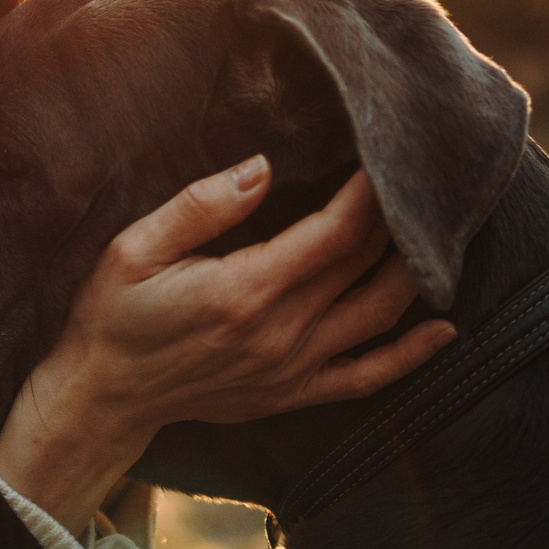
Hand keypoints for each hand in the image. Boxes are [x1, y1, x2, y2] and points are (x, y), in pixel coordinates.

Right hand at [0, 159, 453, 530]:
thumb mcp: (135, 248)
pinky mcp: (294, 393)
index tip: (387, 154)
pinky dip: (411, 355)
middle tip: (418, 178)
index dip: (370, 192)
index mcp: (246, 290)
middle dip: (398, 218)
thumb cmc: (114, 315)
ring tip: (435, 232)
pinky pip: (368, 376)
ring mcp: (293, 368)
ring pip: (379, 314)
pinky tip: (443, 330)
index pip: (336, 232)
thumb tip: (263, 168)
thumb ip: (201, 207)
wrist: (104, 395)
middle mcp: (281, 332)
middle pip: (366, 265)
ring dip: (414, 272)